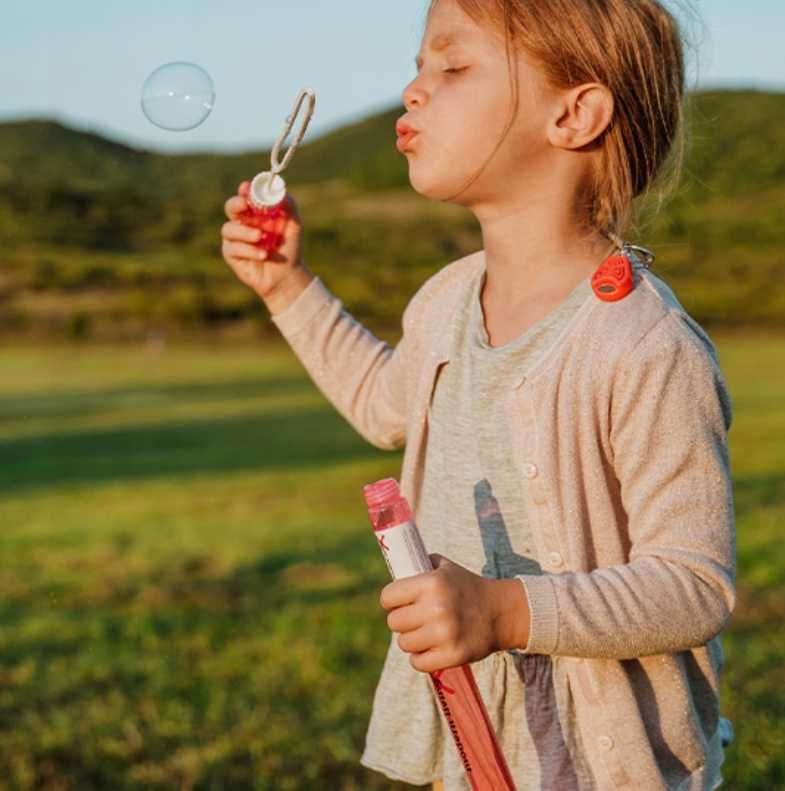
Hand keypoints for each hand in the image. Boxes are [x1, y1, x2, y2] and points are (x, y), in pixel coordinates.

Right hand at [220, 181, 305, 299]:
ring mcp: (234, 239)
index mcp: (255, 212)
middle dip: (235, 205)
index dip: (244, 190)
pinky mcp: (231, 254)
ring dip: (245, 232)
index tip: (246, 188)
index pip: (245, 196)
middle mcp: (242, 223)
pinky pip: (232, 247)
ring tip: (260, 237)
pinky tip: (263, 255)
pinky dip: (249, 250)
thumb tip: (281, 192)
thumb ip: (289, 206)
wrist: (287, 274)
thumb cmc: (289, 248)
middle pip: (230, 208)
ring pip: (229, 229)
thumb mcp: (294, 225)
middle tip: (245, 205)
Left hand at [380, 553, 498, 672]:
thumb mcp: (444, 567)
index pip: (388, 596)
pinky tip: (431, 648)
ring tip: (426, 633)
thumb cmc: (466, 587)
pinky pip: (418, 663)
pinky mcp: (452, 655)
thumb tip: (394, 570)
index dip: (392, 600)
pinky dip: (421, 658)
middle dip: (402, 620)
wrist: (500, 612)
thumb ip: (418, 565)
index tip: (400, 602)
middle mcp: (436, 607)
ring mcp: (444, 634)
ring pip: (404, 643)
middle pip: (393, 622)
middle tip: (416, 618)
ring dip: (412, 640)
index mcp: (431, 583)